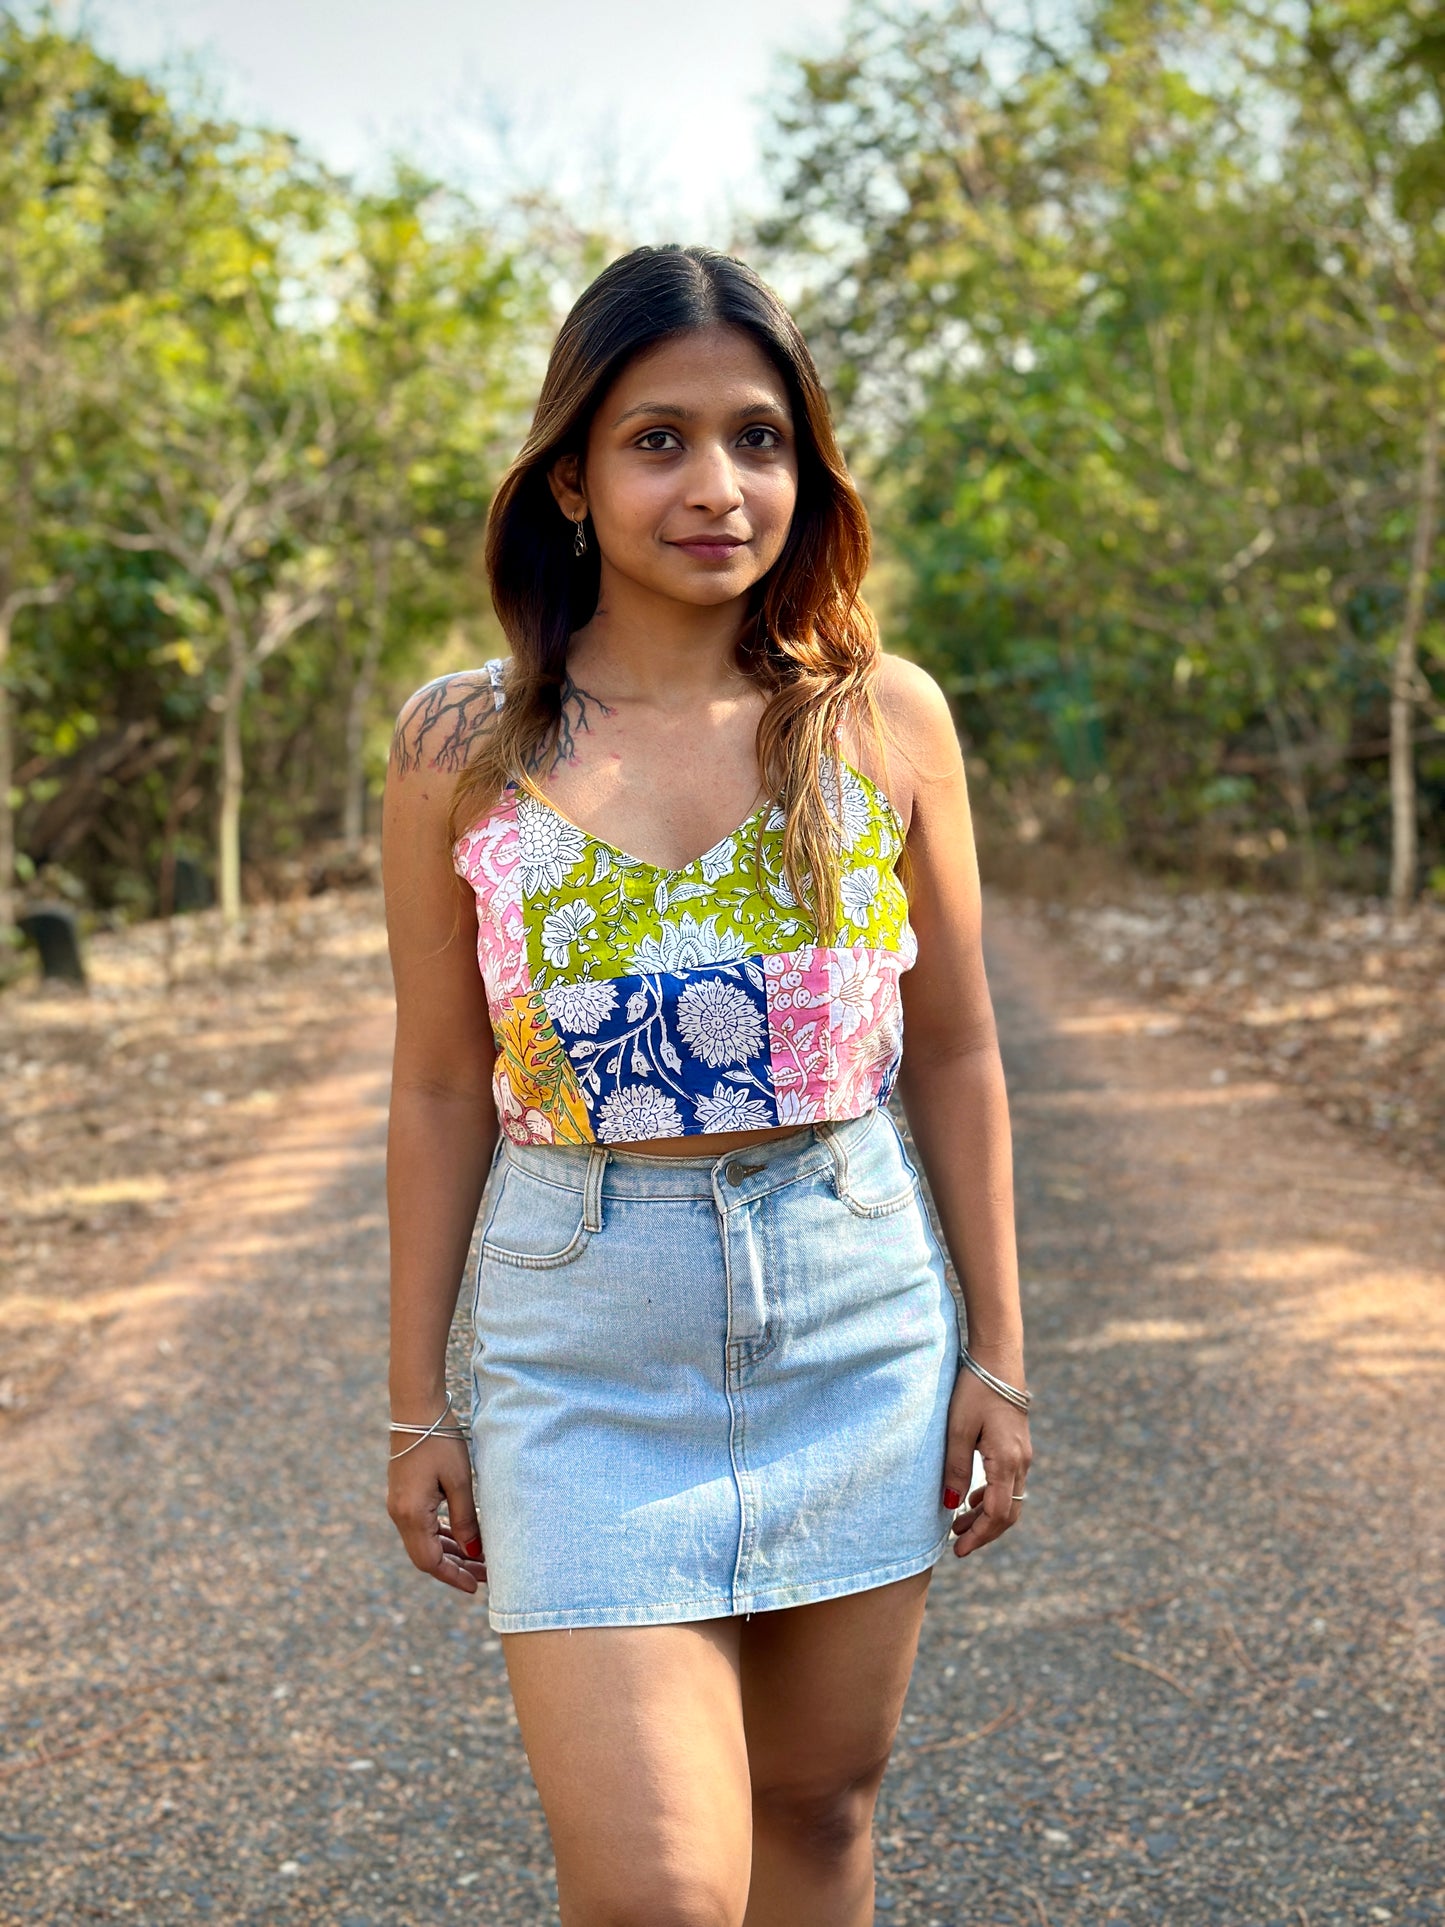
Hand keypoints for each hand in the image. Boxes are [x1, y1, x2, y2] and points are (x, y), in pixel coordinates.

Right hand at [386, 1433, 486, 1594]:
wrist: (416, 1411)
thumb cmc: (440, 1442)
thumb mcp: (459, 1481)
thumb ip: (465, 1518)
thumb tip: (473, 1552)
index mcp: (411, 1515)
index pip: (430, 1562)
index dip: (453, 1576)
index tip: (475, 1587)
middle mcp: (400, 1514)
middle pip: (426, 1556)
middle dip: (456, 1567)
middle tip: (485, 1574)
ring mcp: (399, 1505)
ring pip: (424, 1542)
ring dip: (450, 1552)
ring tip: (478, 1558)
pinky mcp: (404, 1495)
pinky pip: (422, 1526)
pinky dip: (442, 1535)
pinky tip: (462, 1535)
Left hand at [941, 1361, 1031, 1559]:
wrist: (998, 1360)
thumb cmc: (974, 1391)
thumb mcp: (957, 1429)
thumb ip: (956, 1469)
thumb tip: (952, 1505)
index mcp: (1006, 1462)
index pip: (996, 1514)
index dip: (978, 1535)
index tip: (957, 1549)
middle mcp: (1020, 1463)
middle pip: (1007, 1514)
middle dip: (983, 1533)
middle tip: (957, 1545)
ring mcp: (1022, 1455)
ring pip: (1010, 1500)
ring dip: (987, 1517)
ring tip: (959, 1526)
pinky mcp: (1018, 1447)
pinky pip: (1010, 1484)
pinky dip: (993, 1498)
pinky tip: (973, 1499)